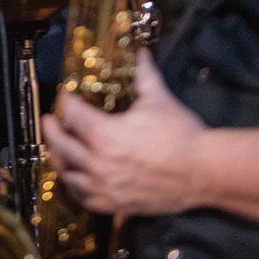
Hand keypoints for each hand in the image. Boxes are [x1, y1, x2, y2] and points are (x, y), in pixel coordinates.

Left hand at [41, 49, 207, 216]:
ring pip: (67, 173)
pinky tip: (75, 178)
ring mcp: (106, 185)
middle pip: (60, 144)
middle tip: (50, 121)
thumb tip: (142, 55)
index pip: (71, 114)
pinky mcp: (117, 203)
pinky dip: (75, 187)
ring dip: (59, 158)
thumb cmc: (184, 137)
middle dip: (52, 129)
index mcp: (104, 133)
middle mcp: (99, 162)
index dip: (66, 102)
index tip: (66, 97)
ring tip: (58, 148)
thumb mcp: (159, 100)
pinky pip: (84, 198)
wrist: (208, 172)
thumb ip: (144, 75)